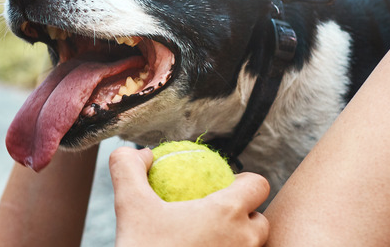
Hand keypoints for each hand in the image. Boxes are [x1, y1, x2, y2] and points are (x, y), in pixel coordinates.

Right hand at [110, 147, 269, 246]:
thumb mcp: (128, 204)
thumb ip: (128, 168)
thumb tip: (139, 152)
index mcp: (228, 212)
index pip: (258, 185)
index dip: (246, 181)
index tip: (225, 184)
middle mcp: (245, 241)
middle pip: (261, 220)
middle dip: (246, 216)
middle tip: (218, 215)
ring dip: (238, 241)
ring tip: (211, 240)